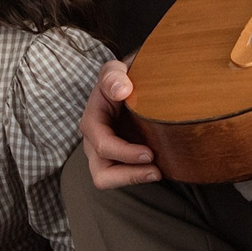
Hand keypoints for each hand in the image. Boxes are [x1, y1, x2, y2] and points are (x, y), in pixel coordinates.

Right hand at [79, 57, 159, 189]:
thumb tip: (122, 90)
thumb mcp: (115, 70)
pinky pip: (123, 177)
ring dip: (133, 179)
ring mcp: (104, 153)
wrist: (128, 86)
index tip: (150, 153)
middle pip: (101, 171)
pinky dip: (138, 176)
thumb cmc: (121, 79)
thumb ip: (114, 75)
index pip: (102, 143)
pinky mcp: (117, 160)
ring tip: (157, 173)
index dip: (124, 153)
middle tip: (156, 168)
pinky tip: (158, 168)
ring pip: (108, 179)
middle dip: (129, 173)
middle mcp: (94, 140)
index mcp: (92, 119)